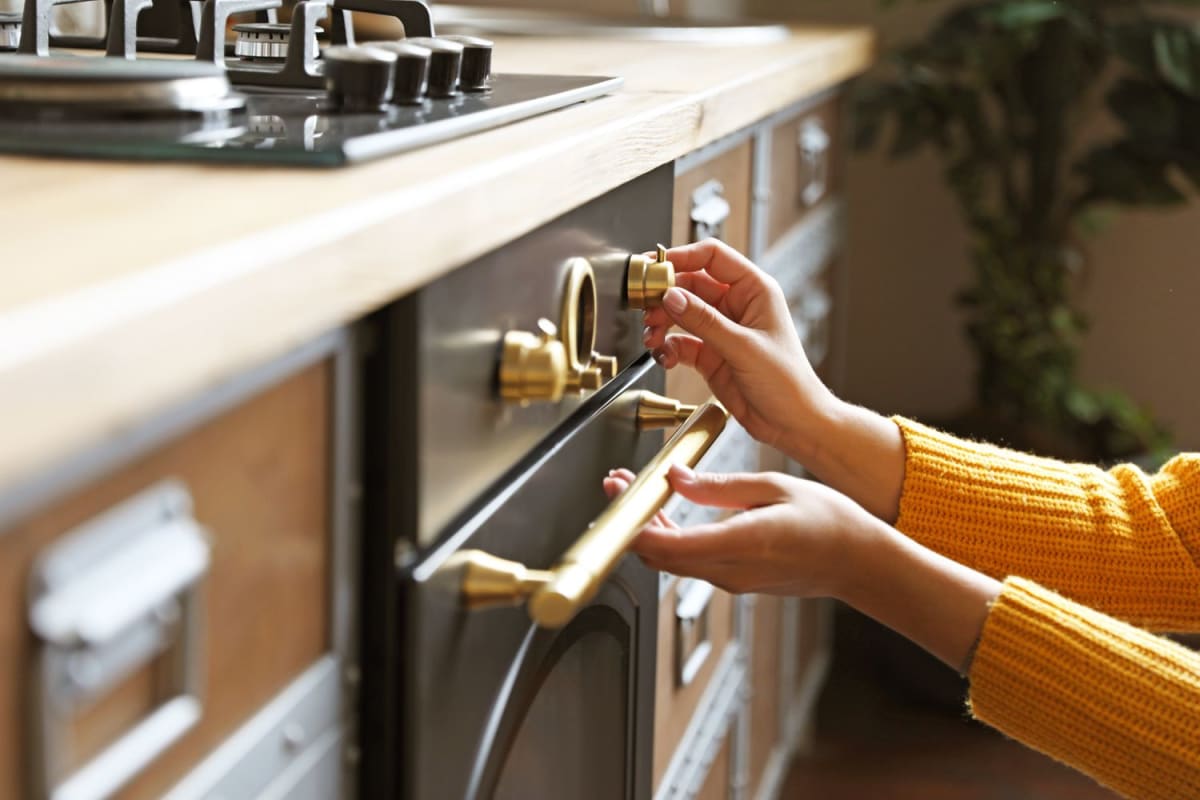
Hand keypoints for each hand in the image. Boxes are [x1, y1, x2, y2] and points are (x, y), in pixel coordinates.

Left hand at [603, 464, 871, 597]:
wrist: (859, 562)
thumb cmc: (829, 523)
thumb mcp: (774, 486)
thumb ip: (719, 485)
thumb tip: (677, 476)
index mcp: (743, 544)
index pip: (670, 545)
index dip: (633, 524)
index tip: (617, 496)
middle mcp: (732, 571)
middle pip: (661, 556)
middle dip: (631, 522)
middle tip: (618, 486)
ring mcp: (732, 581)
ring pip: (673, 562)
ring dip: (648, 531)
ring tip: (637, 494)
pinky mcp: (735, 582)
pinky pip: (691, 564)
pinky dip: (670, 540)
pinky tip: (665, 515)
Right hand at [642, 238, 834, 459]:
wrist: (793, 423)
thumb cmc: (789, 383)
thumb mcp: (743, 347)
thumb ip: (704, 321)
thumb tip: (672, 297)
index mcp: (754, 291)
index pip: (713, 257)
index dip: (682, 257)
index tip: (656, 266)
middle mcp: (736, 306)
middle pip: (690, 285)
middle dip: (665, 295)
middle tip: (645, 307)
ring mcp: (722, 330)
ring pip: (681, 314)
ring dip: (662, 322)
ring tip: (652, 336)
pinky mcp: (711, 355)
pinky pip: (681, 343)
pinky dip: (668, 348)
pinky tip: (665, 356)